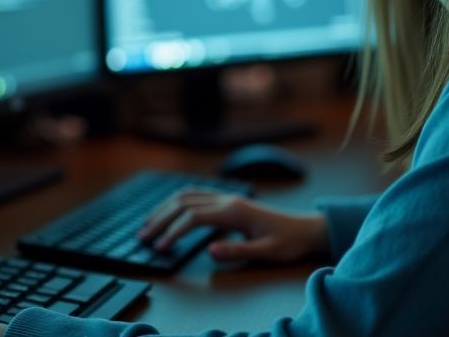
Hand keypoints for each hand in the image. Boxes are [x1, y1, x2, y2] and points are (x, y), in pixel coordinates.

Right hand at [137, 189, 329, 263]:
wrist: (306, 229)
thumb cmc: (288, 242)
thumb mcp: (266, 253)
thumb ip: (237, 250)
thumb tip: (210, 251)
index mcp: (233, 211)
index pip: (193, 217)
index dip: (173, 231)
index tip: (160, 247)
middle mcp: (227, 200)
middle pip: (184, 202)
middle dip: (160, 218)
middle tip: (142, 236)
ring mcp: (227, 198)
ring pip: (187, 195)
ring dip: (165, 207)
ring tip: (148, 223)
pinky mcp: (229, 202)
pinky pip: (197, 195)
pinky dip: (178, 201)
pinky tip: (169, 210)